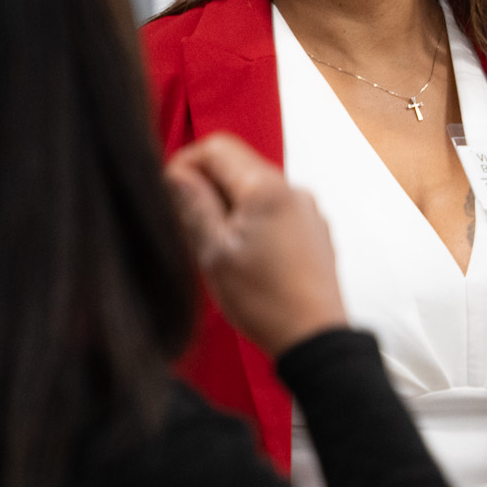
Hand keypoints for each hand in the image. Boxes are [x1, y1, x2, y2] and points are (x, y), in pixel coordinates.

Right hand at [165, 133, 347, 356]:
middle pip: (238, 165)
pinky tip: (247, 256)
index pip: (216, 147)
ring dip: (231, 206)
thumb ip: (194, 206)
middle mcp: (292, 189)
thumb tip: (176, 174)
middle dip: (208, 187)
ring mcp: (307, 209)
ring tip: (219, 247)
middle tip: (192, 227)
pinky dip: (254, 220)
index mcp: (265, 188)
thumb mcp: (214, 254)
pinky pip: (275, 208)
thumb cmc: (264, 301)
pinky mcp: (314, 229)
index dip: (186, 163)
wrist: (314, 338)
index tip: (171, 193)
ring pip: (256, 188)